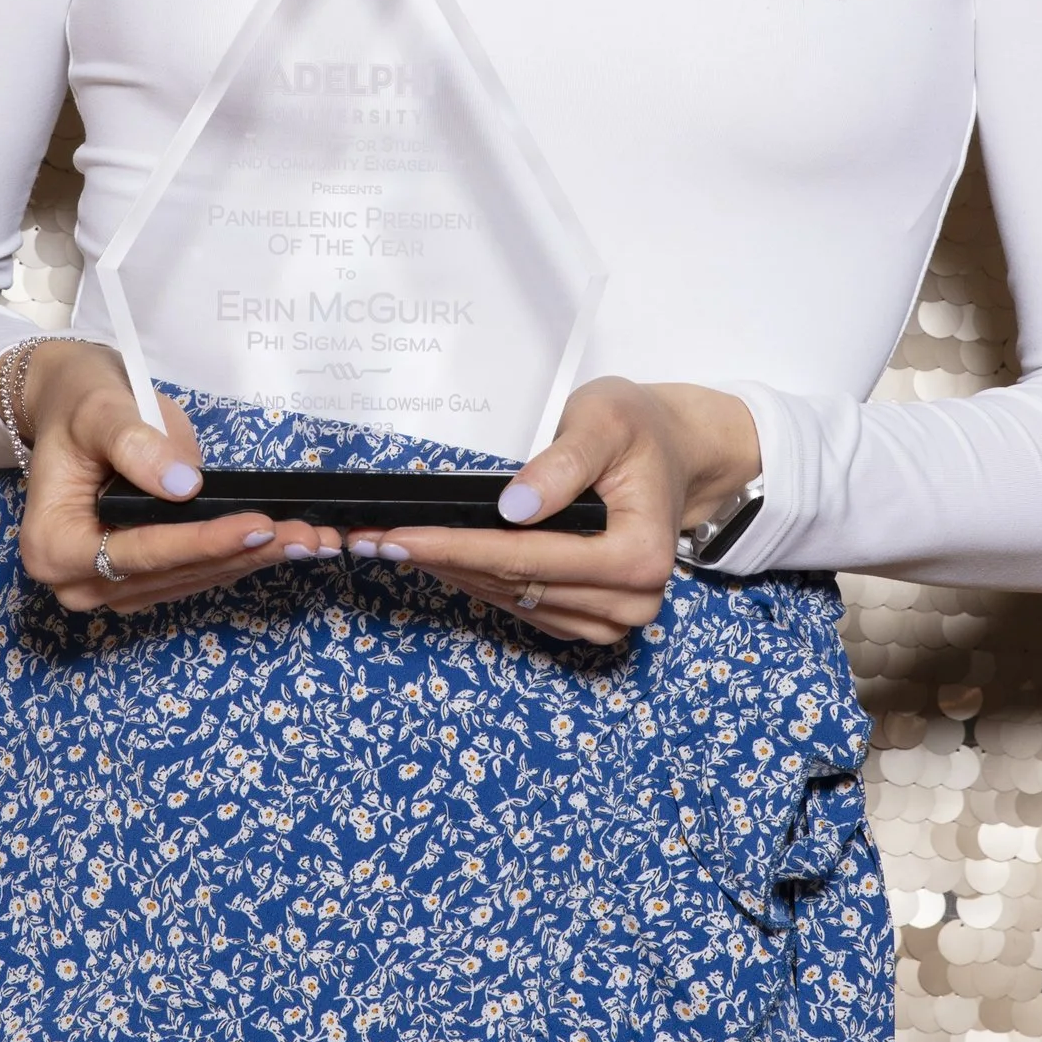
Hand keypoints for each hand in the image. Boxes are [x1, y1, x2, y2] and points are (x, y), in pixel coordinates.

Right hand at [10, 341, 340, 612]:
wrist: (73, 408)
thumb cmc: (80, 404)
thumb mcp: (99, 411)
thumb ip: (135, 446)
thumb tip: (184, 485)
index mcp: (54, 546)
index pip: (139, 552)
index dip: (202, 541)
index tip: (258, 524)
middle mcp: (79, 581)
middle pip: (172, 573)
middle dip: (243, 553)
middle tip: (308, 536)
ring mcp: (111, 586)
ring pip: (192, 579)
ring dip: (254, 559)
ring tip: (311, 539)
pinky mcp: (143, 580)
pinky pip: (196, 573)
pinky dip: (242, 557)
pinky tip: (286, 542)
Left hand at [366, 377, 761, 649]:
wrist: (672, 453)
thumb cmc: (639, 430)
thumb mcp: (606, 420)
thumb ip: (564, 463)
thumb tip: (514, 508)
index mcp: (641, 555)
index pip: (528, 557)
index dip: (456, 546)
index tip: (396, 536)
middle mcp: (632, 601)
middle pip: (514, 584)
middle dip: (438, 559)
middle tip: (369, 541)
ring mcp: (612, 618)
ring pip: (512, 600)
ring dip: (449, 573)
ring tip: (389, 547)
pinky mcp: (590, 620)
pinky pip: (523, 606)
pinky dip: (476, 581)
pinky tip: (436, 557)